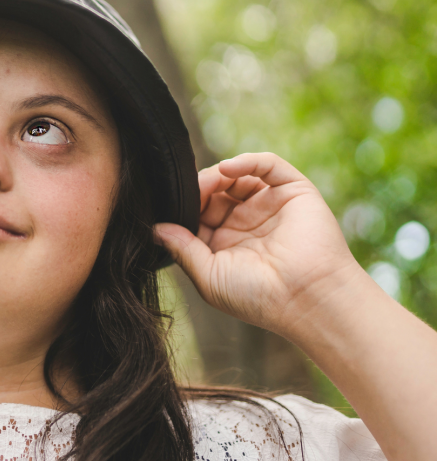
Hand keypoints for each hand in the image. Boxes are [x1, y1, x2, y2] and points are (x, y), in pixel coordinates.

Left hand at [153, 152, 364, 338]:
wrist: (307, 299)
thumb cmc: (257, 297)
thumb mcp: (209, 276)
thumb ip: (182, 249)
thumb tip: (154, 228)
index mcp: (226, 243)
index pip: (197, 213)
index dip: (183, 207)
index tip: (167, 205)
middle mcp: (247, 221)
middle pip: (214, 192)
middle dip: (197, 189)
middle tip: (184, 191)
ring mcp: (270, 205)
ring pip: (237, 175)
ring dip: (217, 174)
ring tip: (208, 182)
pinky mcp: (294, 192)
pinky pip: (268, 165)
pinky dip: (247, 160)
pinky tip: (227, 168)